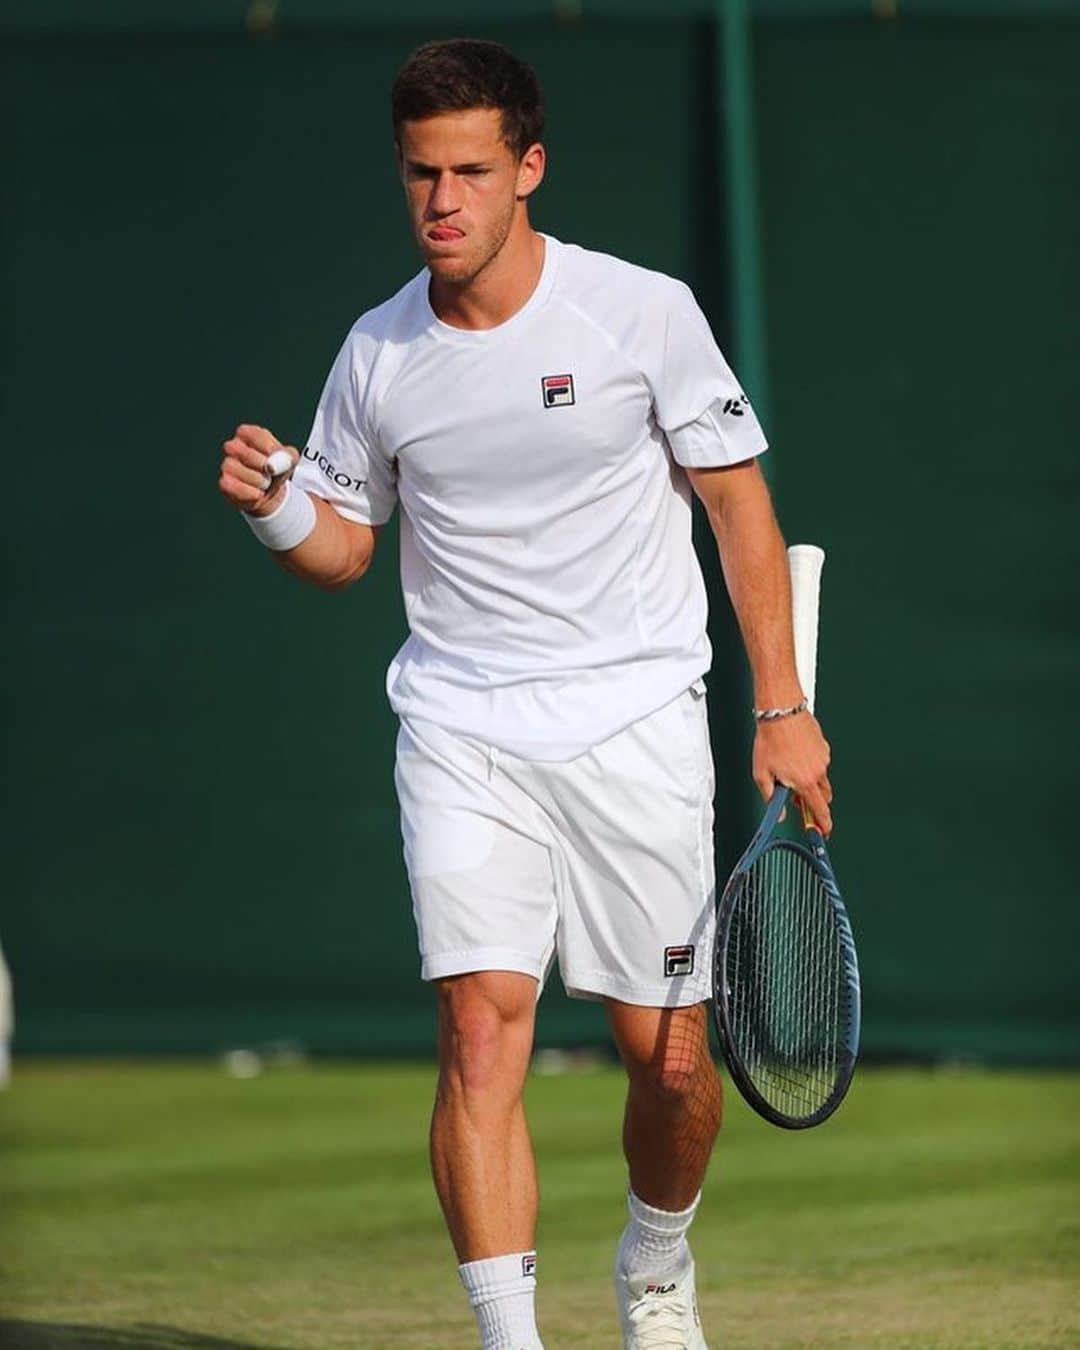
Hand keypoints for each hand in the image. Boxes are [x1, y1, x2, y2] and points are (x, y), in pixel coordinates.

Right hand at [218, 424, 299, 515]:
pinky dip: (249, 492)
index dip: (267, 447)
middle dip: (261, 464)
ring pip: (234, 467)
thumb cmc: (276, 471)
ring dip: (256, 479)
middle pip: (241, 451)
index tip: (277, 457)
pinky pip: (231, 485)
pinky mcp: (225, 482)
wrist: (270, 493)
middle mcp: (234, 446)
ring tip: (265, 484)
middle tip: (271, 472)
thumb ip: (289, 455)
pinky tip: (258, 493)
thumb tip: (283, 458)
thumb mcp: (289, 460)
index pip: (253, 434)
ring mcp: (227, 464)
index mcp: (249, 434)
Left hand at [752, 712, 832, 835]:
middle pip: (823, 796)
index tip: (825, 831)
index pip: (819, 809)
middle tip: (800, 802)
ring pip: (821, 778)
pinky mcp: (823, 745)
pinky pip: (819, 762)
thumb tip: (778, 813)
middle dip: (814, 802)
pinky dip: (810, 765)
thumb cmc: (770, 739)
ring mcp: (823, 757)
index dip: (824, 824)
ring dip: (811, 782)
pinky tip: (795, 756)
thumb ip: (770, 797)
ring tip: (791, 773)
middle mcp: (818, 771)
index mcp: (805, 781)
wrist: (780, 712)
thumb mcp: (761, 773)